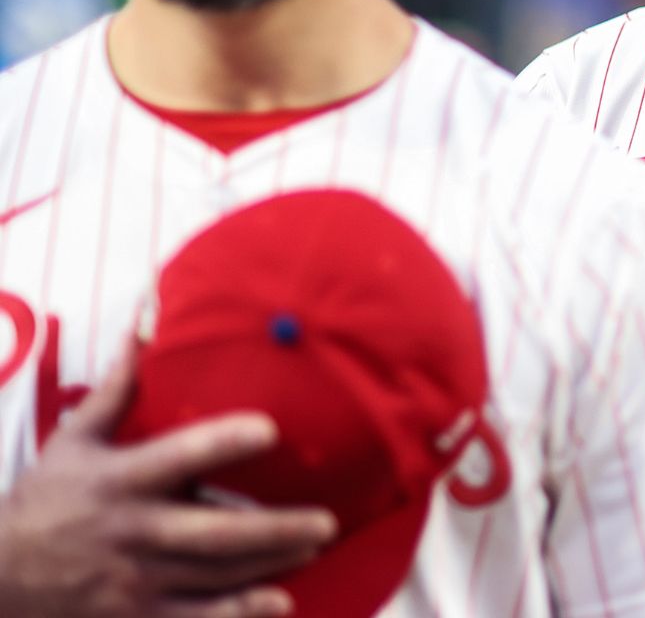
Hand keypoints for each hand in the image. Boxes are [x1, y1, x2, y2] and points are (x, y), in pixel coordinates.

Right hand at [0, 342, 336, 617]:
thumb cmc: (46, 501)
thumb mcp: (73, 442)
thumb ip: (118, 391)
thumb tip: (143, 328)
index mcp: (120, 480)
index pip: (179, 456)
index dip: (224, 443)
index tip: (271, 427)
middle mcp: (132, 531)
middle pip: (212, 532)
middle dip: (274, 528)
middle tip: (327, 519)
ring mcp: (135, 579)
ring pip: (215, 574)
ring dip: (271, 561)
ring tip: (317, 544)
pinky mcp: (136, 616)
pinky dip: (236, 613)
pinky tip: (279, 602)